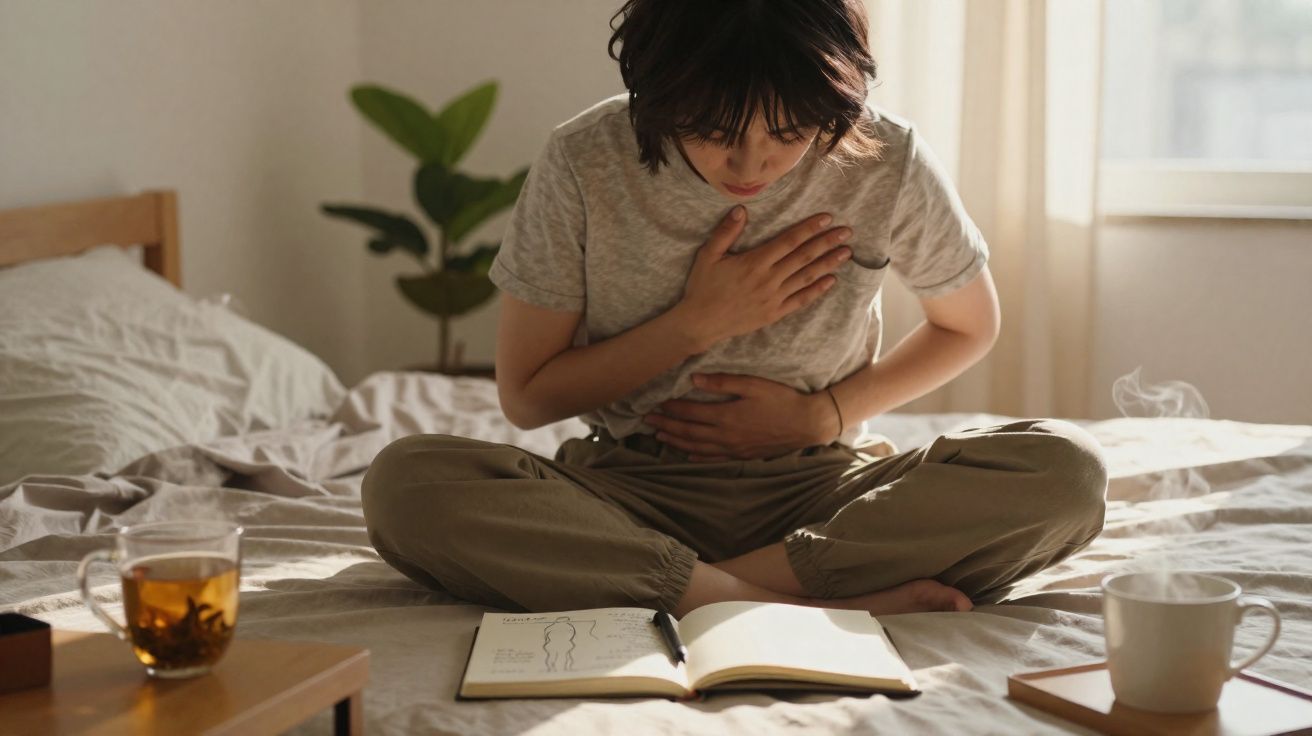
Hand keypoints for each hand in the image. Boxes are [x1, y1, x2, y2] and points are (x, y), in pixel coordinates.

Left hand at [643, 373, 841, 461]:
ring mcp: (733, 449)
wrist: (807, 424)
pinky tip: (686, 455)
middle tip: (646, 421)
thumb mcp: (753, 384)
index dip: (670, 409)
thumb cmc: (782, 400)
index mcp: (726, 416)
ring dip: (675, 442)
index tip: (654, 404)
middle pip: (687, 432)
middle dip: (665, 426)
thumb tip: (694, 379)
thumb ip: (723, 382)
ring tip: (658, 437)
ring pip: (696, 447)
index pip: (689, 413)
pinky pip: (713, 459)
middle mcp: (725, 436)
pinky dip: (696, 457)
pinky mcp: (742, 455)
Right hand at [673, 207, 853, 350]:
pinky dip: (817, 290)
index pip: (789, 240)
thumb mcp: (708, 255)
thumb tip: (741, 209)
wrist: (701, 323)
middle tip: (847, 232)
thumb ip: (726, 232)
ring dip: (828, 263)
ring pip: (806, 277)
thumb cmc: (703, 287)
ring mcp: (773, 298)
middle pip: (804, 257)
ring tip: (846, 253)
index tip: (827, 218)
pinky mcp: (774, 313)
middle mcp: (768, 279)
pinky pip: (801, 300)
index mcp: (754, 262)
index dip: (809, 228)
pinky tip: (831, 280)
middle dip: (827, 242)